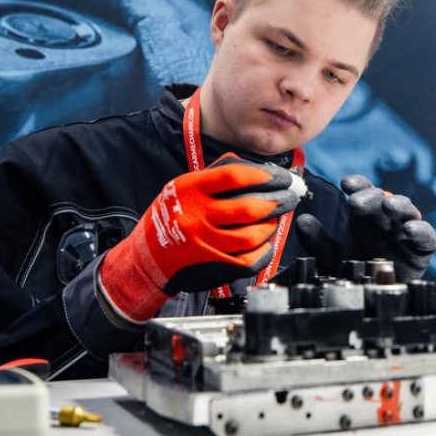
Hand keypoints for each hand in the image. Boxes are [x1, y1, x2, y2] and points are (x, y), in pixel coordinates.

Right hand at [98, 153, 299, 321]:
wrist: (145, 258)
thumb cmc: (170, 216)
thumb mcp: (184, 186)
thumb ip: (218, 174)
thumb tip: (259, 170)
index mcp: (189, 189)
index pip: (234, 176)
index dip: (264, 175)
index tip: (281, 177)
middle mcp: (196, 216)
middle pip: (249, 207)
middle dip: (278, 201)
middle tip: (290, 197)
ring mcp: (204, 244)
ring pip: (252, 235)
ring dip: (271, 226)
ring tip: (275, 220)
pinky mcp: (212, 266)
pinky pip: (249, 260)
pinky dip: (264, 251)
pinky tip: (266, 242)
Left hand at [297, 174, 435, 281]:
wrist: (372, 300)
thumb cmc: (353, 272)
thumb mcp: (330, 257)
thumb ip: (318, 240)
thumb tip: (302, 221)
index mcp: (365, 215)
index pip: (363, 191)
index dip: (358, 184)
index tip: (346, 183)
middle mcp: (385, 220)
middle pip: (383, 199)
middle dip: (372, 197)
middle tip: (358, 201)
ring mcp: (405, 233)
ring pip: (407, 211)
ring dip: (400, 205)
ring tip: (389, 206)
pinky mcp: (422, 251)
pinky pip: (427, 237)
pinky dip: (421, 230)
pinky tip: (409, 229)